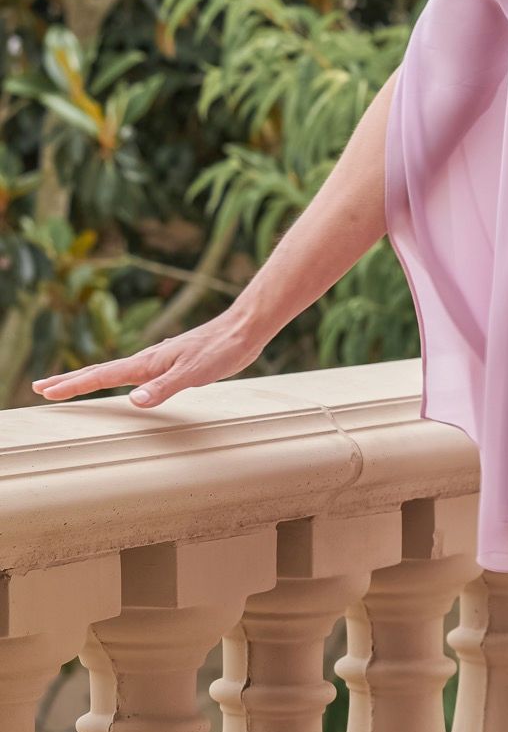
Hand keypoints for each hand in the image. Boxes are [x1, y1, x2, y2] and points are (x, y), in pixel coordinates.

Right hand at [30, 308, 265, 410]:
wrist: (243, 330)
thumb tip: (134, 401)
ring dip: (90, 378)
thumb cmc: (221, 350)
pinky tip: (126, 382)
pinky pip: (135, 373)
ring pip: (116, 371)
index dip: (72, 385)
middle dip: (69, 381)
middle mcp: (147, 360)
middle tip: (40, 387)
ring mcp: (158, 360)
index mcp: (147, 363)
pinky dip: (118, 378)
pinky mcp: (172, 363)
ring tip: (71, 385)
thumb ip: (164, 387)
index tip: (45, 392)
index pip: (101, 376)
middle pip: (100, 371)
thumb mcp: (193, 373)